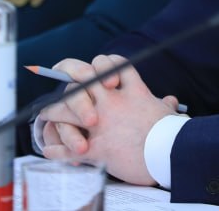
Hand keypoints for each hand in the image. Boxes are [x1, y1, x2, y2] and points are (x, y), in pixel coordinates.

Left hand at [38, 54, 178, 185]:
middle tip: (63, 90)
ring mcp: (101, 124)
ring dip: (54, 113)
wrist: (169, 154)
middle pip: (80, 82)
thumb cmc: (172, 134)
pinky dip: (56, 150)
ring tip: (46, 114)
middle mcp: (111, 102)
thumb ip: (163, 105)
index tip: (96, 70)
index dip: (101, 64)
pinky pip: (67, 149)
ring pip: (66, 110)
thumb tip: (169, 101)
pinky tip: (50, 151)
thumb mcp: (167, 113)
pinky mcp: (96, 148)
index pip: (111, 64)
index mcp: (130, 91)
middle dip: (69, 84)